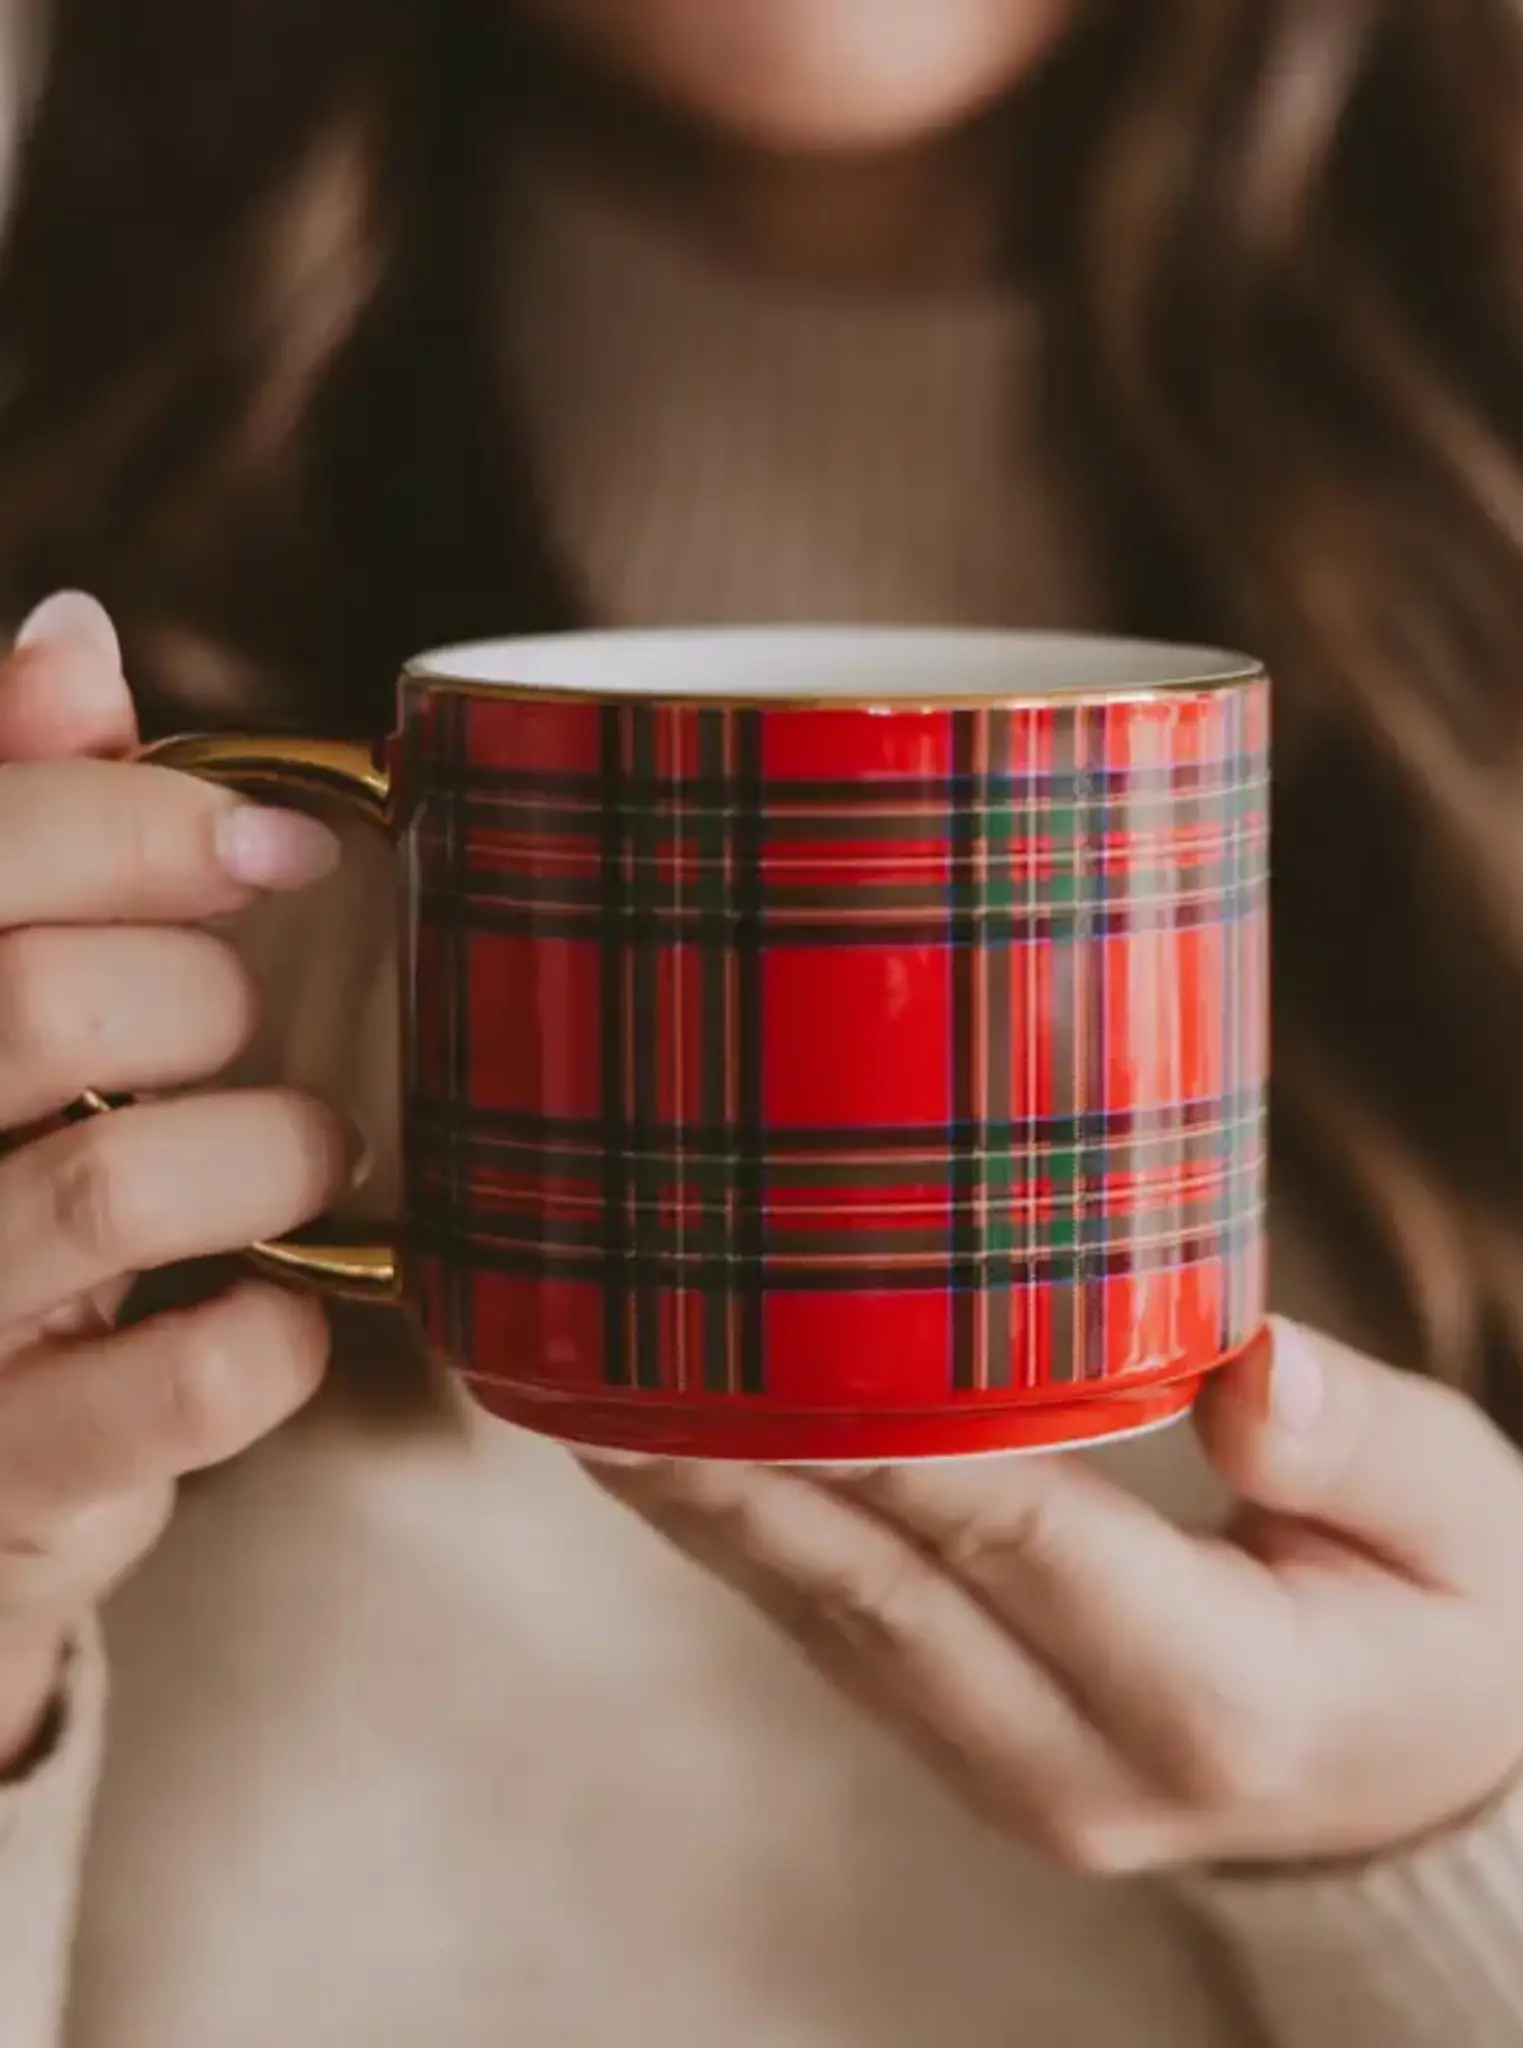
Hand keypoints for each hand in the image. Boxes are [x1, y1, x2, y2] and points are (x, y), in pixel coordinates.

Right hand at [0, 594, 353, 1771]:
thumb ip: (6, 821)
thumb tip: (76, 635)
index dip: (137, 818)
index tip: (279, 842)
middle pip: (38, 1003)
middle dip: (201, 992)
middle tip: (247, 1022)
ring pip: (113, 1183)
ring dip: (268, 1149)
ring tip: (303, 1152)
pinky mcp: (3, 1485)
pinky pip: (187, 1384)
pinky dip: (278, 1335)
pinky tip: (277, 1312)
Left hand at [587, 1321, 1522, 1870]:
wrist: (1421, 1772)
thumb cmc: (1442, 1617)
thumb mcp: (1462, 1523)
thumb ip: (1360, 1448)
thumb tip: (1250, 1366)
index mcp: (1219, 1701)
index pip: (1016, 1534)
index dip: (878, 1436)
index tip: (753, 1345)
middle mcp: (1088, 1769)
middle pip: (878, 1595)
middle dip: (732, 1478)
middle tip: (603, 1369)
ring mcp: (1016, 1779)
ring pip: (834, 1628)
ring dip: (714, 1513)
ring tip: (598, 1399)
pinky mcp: (975, 1755)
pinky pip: (844, 1644)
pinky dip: (759, 1548)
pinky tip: (687, 1466)